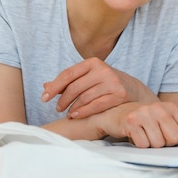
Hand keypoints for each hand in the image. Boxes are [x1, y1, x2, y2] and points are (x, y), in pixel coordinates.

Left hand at [41, 57, 156, 118]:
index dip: (54, 86)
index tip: (44, 97)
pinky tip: (76, 115)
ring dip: (72, 108)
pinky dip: (83, 112)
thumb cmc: (105, 83)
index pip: (68, 74)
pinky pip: (96, 106)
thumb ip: (69, 81)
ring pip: (84, 98)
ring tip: (67, 113)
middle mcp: (103, 70)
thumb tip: (45, 86)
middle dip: (63, 100)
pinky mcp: (119, 95)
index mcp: (93, 62)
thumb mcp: (88, 77)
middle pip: (75, 87)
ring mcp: (112, 82)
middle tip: (57, 108)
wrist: (133, 89)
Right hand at [95, 101, 177, 147]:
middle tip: (157, 138)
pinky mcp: (131, 122)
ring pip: (158, 144)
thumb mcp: (167, 120)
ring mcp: (144, 114)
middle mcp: (159, 108)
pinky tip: (136, 137)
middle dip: (166, 145)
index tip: (173, 140)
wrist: (117, 112)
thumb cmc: (145, 119)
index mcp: (171, 107)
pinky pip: (143, 145)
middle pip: (174, 138)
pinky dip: (140, 145)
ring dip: (151, 146)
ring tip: (145, 136)